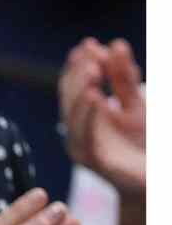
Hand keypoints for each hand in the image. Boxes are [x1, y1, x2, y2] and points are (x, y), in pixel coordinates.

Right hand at [60, 37, 145, 195]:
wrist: (153, 181)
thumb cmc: (142, 144)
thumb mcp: (136, 103)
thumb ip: (124, 77)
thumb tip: (114, 44)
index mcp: (84, 116)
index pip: (74, 85)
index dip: (78, 65)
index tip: (87, 44)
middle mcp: (77, 129)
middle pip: (70, 97)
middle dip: (78, 75)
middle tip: (88, 54)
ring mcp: (82, 146)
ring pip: (74, 116)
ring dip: (81, 91)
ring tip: (91, 70)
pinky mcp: (94, 161)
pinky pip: (86, 136)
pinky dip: (89, 116)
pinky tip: (96, 98)